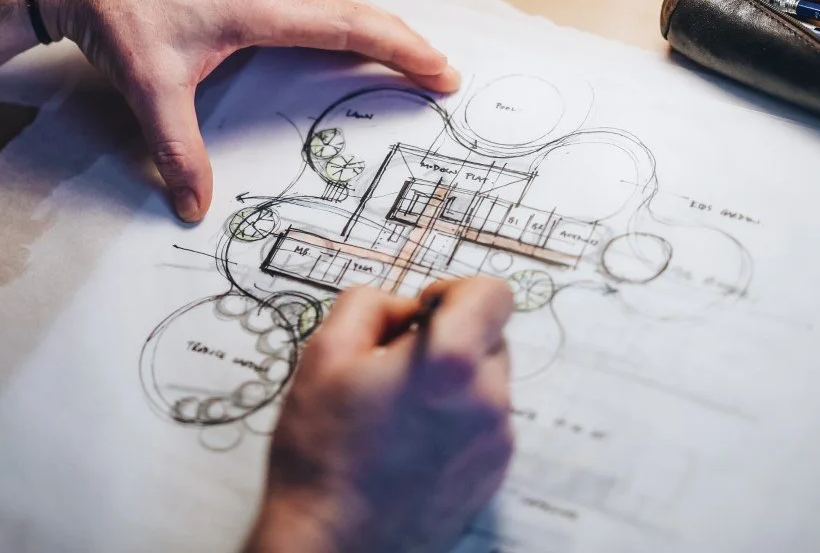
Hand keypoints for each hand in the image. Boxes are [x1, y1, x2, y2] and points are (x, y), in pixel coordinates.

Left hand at [37, 0, 459, 221]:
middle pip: (352, 10)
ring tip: (404, 56)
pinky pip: (305, 4)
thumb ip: (176, 150)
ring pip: (330, 3)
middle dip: (401, 40)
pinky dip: (338, 21)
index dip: (400, 49)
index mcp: (258, 5)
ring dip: (371, 27)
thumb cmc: (116, 11)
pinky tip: (335, 39)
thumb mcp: (149, 88)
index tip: (440, 70)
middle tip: (441, 73)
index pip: (349, 25)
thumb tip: (195, 208)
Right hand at [245, 278, 514, 552]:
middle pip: (489, 337)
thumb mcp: (325, 353)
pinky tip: (408, 444)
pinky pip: (484, 424)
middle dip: (448, 339)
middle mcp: (488, 402)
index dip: (453, 292)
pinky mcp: (493, 475)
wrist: (333, 544)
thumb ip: (371, 304)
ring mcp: (496, 444)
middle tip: (392, 369)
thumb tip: (407, 308)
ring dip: (451, 383)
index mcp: (452, 365)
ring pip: (485, 383)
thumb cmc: (323, 452)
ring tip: (395, 414)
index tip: (420, 315)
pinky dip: (455, 421)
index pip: (493, 294)